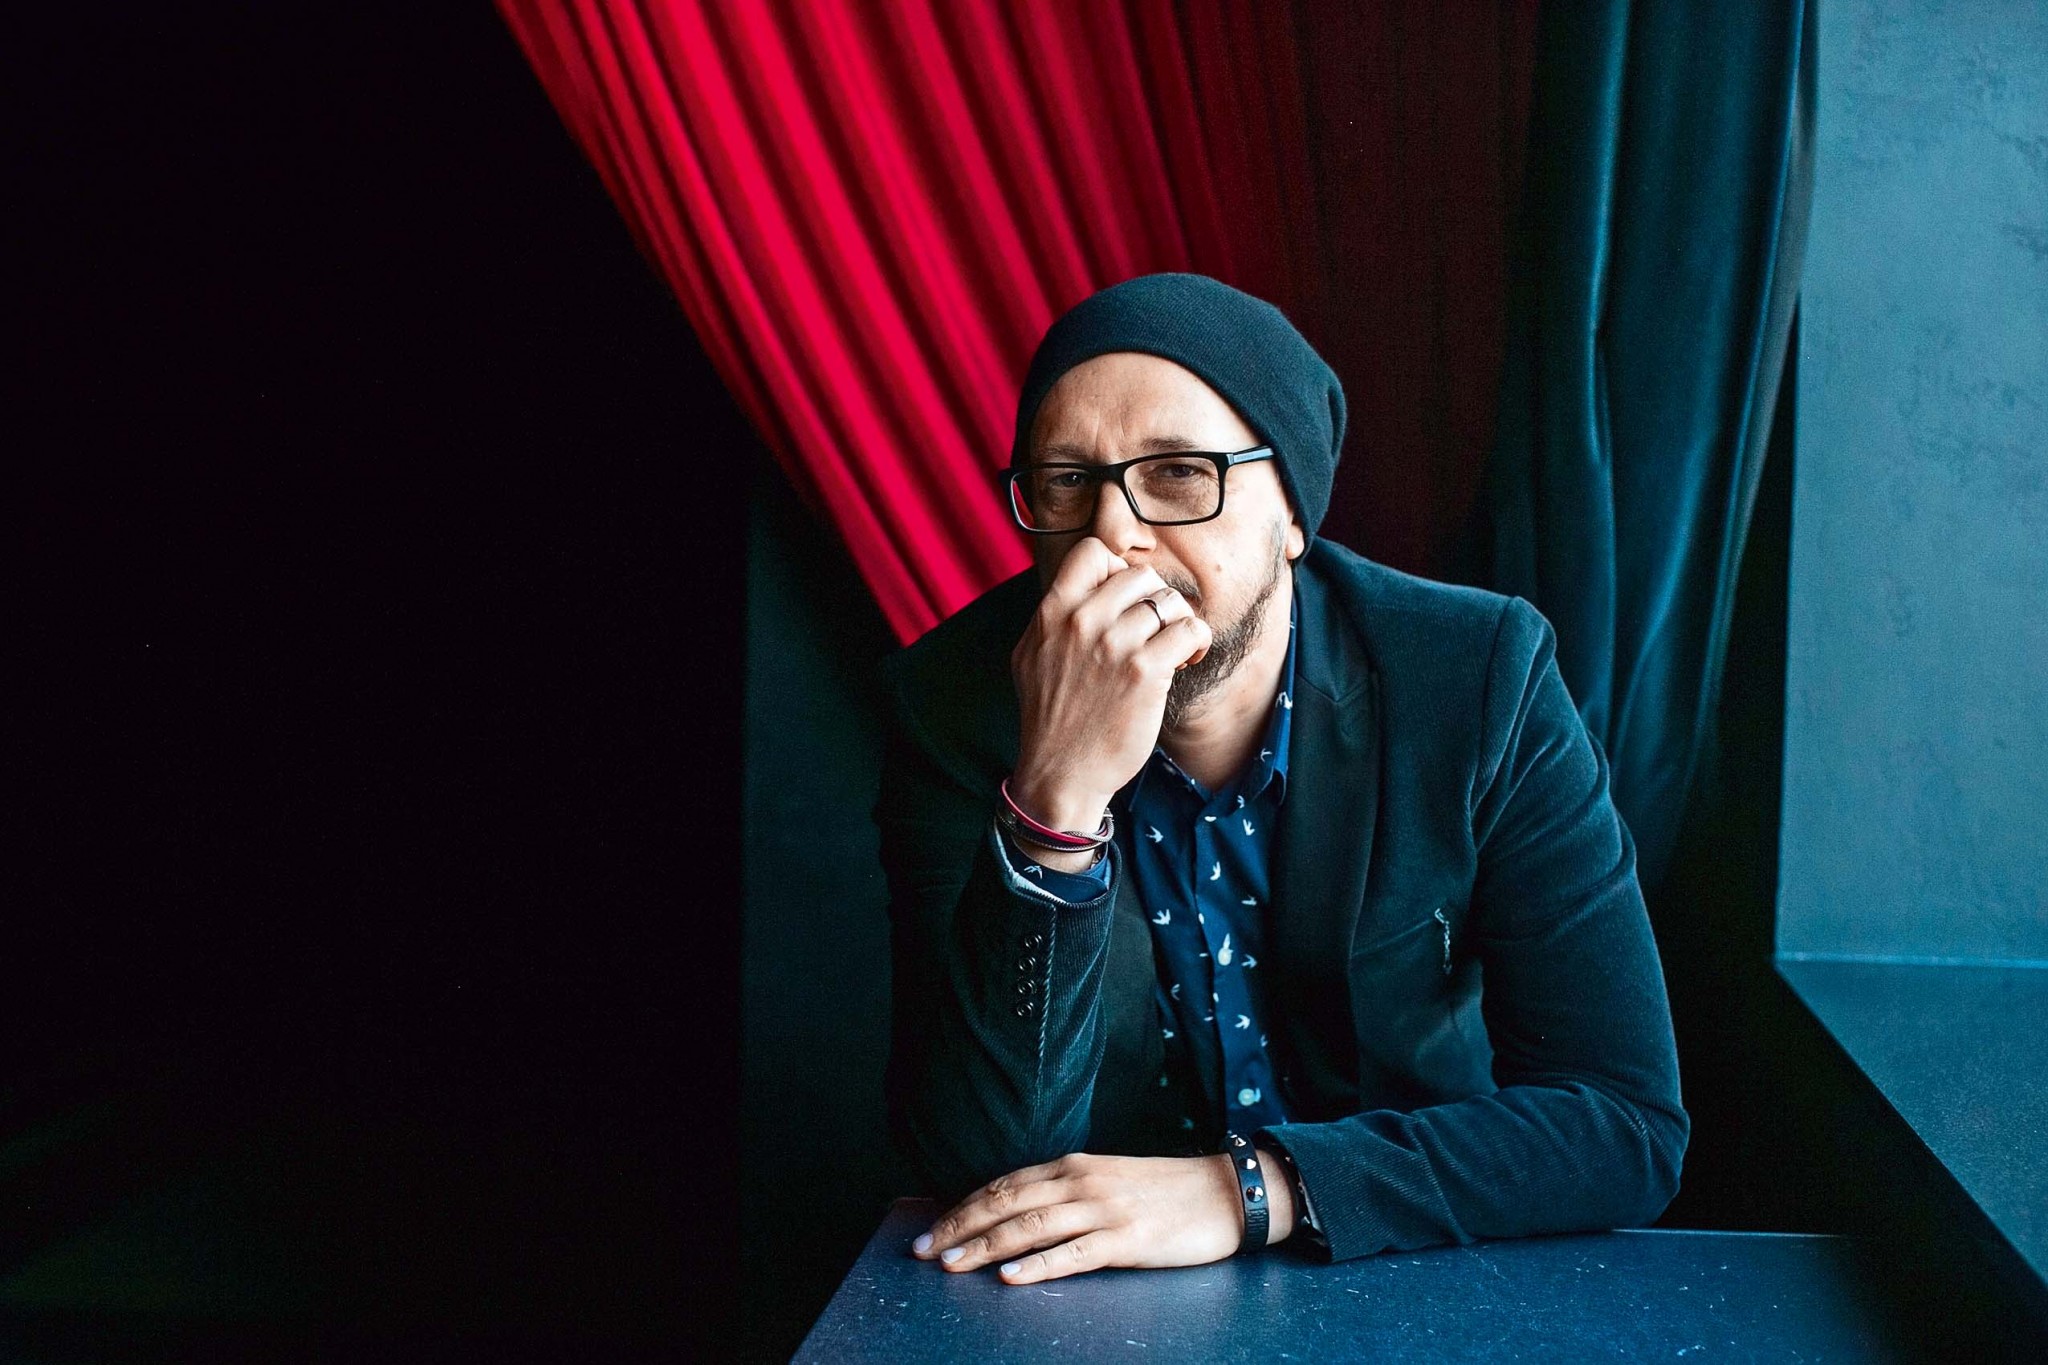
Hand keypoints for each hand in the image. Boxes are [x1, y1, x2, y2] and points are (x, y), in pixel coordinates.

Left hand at [910, 1150, 1291, 1284]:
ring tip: (952, 1264)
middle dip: (960, 1227)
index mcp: (1073, 1166)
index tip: (931, 1230)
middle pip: (1007, 1203)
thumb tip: (1017, 1211)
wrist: (1225, 1192)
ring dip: (985, 1246)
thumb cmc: (1164, 1191)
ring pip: (1031, 1226)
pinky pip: (1074, 1254)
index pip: (1004, 1184)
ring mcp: (1104, 1210)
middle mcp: (1082, 1182)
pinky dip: (1039, 1265)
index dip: (963, 1207)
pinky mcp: (1128, 1240)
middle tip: (924, 1251)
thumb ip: (1064, 1191)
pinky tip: (1011, 1276)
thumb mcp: (1107, 1179)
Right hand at [1009, 538, 1211, 835]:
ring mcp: (1114, 645)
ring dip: (1180, 622)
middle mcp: (1082, 621)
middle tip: (1157, 629)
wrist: (1060, 773)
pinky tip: (1187, 660)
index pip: (1093, 552)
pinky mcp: (1145, 672)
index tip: (1124, 599)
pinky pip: (1190, 630)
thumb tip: (1082, 587)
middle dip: (1156, 600)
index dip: (1117, 569)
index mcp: (1052, 612)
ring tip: (1175, 648)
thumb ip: (1052, 617)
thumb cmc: (1049, 718)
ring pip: (1169, 601)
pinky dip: (1197, 642)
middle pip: (1140, 575)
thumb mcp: (1030, 656)